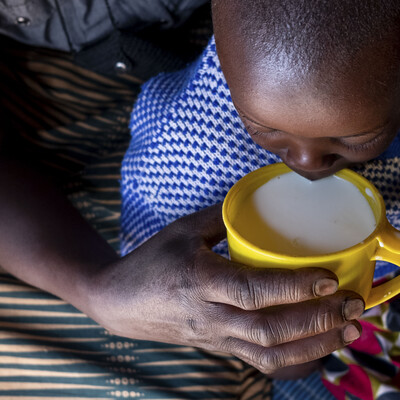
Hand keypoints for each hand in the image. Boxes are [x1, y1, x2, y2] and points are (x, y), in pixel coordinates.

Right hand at [86, 204, 363, 374]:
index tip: (328, 278)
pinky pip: (261, 363)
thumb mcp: (182, 231)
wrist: (120, 301)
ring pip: (271, 354)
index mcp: (199, 280)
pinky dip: (295, 360)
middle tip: (352, 306)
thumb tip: (250, 201)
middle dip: (318, 321)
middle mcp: (210, 315)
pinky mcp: (219, 347)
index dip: (293, 287)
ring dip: (315, 346)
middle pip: (270, 330)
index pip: (253, 290)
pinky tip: (317, 348)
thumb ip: (219, 217)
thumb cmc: (151, 262)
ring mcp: (216, 336)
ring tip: (347, 332)